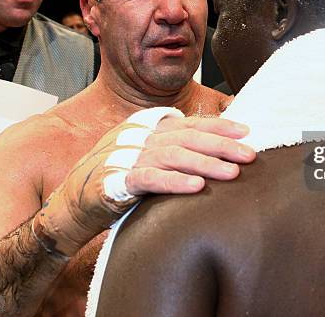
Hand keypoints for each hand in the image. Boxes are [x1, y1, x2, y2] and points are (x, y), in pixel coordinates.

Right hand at [34, 108, 254, 256]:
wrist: (75, 201)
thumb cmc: (120, 177)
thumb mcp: (148, 156)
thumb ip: (174, 147)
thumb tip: (215, 145)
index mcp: (149, 127)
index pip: (189, 123)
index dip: (218, 126)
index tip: (246, 132)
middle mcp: (140, 137)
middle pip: (187, 137)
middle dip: (221, 144)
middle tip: (249, 154)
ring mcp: (127, 156)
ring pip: (173, 156)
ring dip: (205, 164)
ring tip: (232, 173)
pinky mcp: (116, 181)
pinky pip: (150, 179)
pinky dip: (174, 182)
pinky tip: (197, 187)